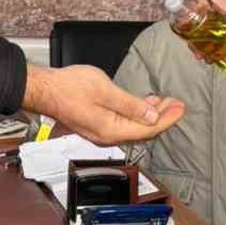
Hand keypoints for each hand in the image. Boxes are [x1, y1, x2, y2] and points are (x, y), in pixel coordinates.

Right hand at [22, 64, 184, 144]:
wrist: (45, 90)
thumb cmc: (69, 88)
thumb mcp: (105, 91)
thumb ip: (130, 105)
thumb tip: (150, 116)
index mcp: (111, 130)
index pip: (148, 129)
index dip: (167, 119)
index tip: (180, 108)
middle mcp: (107, 136)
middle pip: (142, 131)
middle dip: (162, 117)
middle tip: (176, 104)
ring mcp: (100, 132)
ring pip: (133, 128)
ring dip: (149, 115)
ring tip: (163, 103)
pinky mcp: (95, 125)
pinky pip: (122, 124)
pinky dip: (136, 114)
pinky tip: (141, 105)